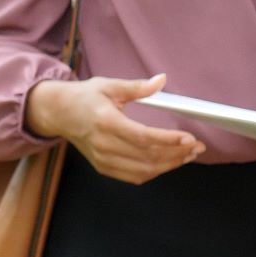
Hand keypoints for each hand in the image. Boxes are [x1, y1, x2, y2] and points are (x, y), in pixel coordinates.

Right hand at [26, 73, 203, 183]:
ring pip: (143, 171)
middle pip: (147, 157)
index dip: (168, 140)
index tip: (189, 138)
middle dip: (176, 154)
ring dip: (169, 165)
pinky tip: (168, 162)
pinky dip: (154, 172)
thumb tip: (162, 80)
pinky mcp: (103, 167)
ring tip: (188, 155)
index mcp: (106, 122)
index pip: (143, 137)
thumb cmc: (85, 97)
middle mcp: (104, 145)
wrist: (59, 113)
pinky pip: (133, 176)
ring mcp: (103, 160)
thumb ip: (138, 87)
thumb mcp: (110, 85)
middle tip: (196, 147)